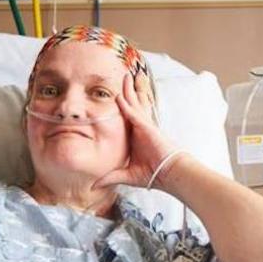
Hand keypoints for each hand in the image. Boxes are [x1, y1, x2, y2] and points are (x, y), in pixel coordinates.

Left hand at [94, 72, 185, 189]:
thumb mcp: (126, 175)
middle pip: (132, 104)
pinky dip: (127, 105)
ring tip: (125, 75)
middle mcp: (140, 128)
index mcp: (136, 135)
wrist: (169, 174)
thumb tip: (93, 186)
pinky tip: (119, 96)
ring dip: (128, 90)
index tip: (116, 95)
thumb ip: (110, 177)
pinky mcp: (147, 128)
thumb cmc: (153, 173)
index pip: (127, 116)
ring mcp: (144, 126)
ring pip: (135, 103)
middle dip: (127, 90)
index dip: (122, 105)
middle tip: (123, 76)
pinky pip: (135, 114)